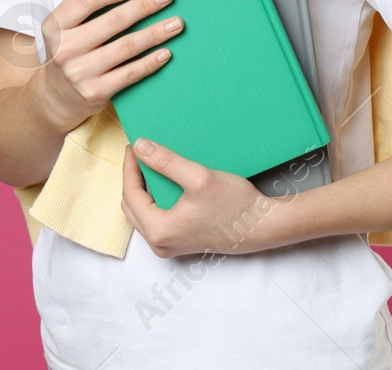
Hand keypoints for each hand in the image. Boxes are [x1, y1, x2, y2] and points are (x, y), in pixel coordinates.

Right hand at [29, 0, 184, 130]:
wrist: (55, 98)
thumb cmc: (68, 54)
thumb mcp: (65, 30)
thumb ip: (88, 12)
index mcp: (55, 26)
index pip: (86, 1)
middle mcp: (65, 49)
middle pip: (112, 22)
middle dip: (144, 6)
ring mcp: (81, 72)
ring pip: (126, 47)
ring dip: (155, 33)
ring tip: (176, 24)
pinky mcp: (96, 92)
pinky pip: (130, 73)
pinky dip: (151, 62)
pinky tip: (166, 52)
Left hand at [120, 139, 289, 257]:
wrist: (261, 225)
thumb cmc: (234, 204)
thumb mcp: (198, 177)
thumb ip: (165, 162)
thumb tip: (139, 146)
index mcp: (159, 231)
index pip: (131, 194)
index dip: (130, 166)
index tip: (133, 144)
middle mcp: (159, 243)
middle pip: (132, 205)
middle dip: (133, 178)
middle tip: (140, 152)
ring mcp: (168, 246)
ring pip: (142, 212)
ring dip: (143, 188)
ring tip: (150, 163)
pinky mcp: (179, 242)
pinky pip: (155, 218)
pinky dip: (154, 199)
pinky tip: (164, 181)